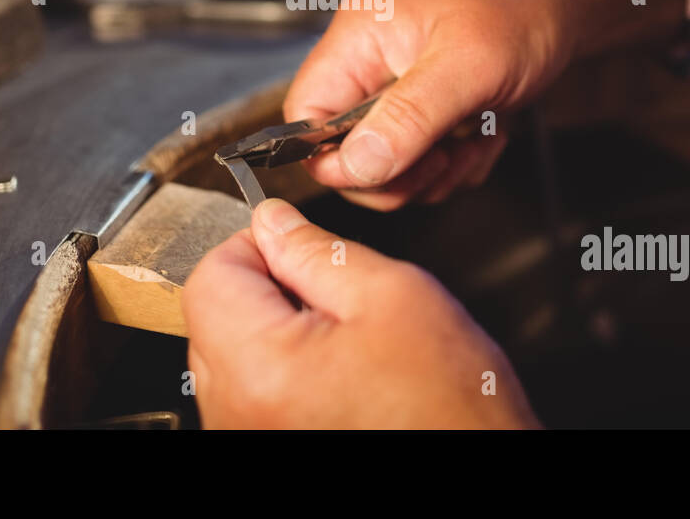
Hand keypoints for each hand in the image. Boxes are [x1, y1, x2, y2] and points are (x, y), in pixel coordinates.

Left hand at [183, 199, 539, 428]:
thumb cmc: (449, 406)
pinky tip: (339, 374)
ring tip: (345, 342)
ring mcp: (247, 435)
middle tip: (336, 298)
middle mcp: (236, 413)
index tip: (300, 247)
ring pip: (232, 352)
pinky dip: (286, 368)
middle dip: (268, 289)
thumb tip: (273, 222)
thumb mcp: (391, 295)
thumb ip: (317, 250)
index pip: (211, 274)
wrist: (478, 468)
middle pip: (215, 315)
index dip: (259, 245)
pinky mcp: (265, 445)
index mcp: (257, 368)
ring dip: (278, 330)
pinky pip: (251, 390)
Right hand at [285, 0, 573, 209]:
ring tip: (474, 139)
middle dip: (399, 171)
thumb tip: (352, 166)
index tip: (387, 172)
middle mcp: (368, 62)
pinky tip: (484, 134)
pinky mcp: (424, 108)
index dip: (336, 158)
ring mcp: (395, 87)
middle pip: (345, 151)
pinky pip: (421, 162)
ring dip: (436, 170)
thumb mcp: (465, 68)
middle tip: (444, 158)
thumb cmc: (520, 10)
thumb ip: (406, 118)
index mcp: (357, 37)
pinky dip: (456, 163)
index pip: (306, 115)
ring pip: (387, 164)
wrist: (565, 0)